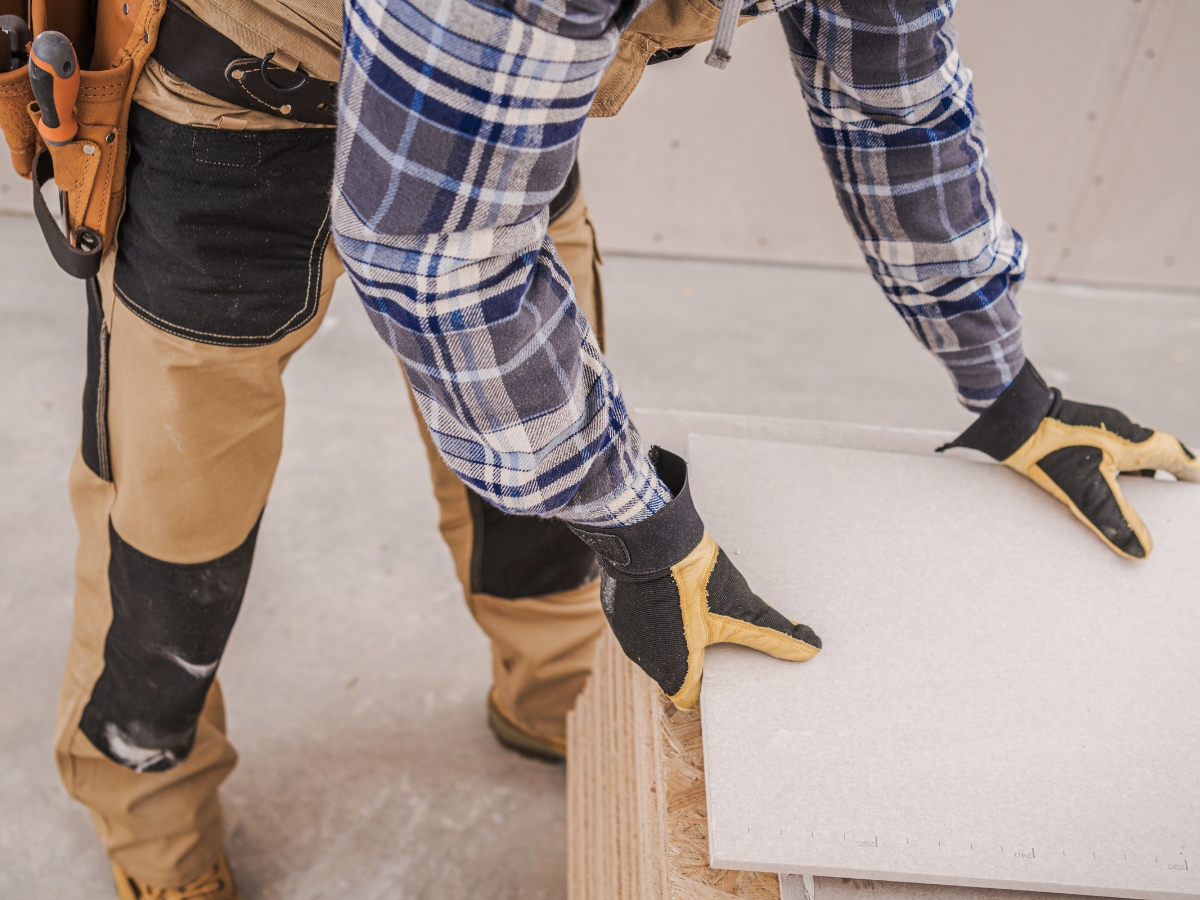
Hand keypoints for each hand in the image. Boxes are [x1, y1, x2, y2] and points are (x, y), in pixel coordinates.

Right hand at [571, 447, 819, 708]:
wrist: (648, 539)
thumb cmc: (695, 580)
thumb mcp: (741, 609)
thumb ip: (775, 635)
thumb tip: (813, 648)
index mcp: (673, 667)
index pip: (690, 696)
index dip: (710, 684)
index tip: (727, 666)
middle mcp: (644, 657)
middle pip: (673, 668)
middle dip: (693, 655)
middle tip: (717, 633)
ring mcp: (626, 631)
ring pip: (654, 642)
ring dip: (671, 631)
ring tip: (695, 608)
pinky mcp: (615, 606)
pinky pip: (638, 618)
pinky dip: (653, 610)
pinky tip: (671, 590)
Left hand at [940, 362, 1198, 558]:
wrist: (1010, 419)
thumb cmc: (1049, 449)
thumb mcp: (1085, 489)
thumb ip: (1115, 519)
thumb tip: (1144, 551)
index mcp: (1134, 440)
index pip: (1176, 455)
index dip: (1192, 471)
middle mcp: (1120, 432)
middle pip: (1154, 458)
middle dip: (1165, 480)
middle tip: (1171, 505)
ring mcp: (1097, 431)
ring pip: (1126, 459)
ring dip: (1134, 481)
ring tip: (1134, 509)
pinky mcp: (1074, 435)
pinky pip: (1102, 458)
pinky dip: (1108, 477)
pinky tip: (1096, 494)